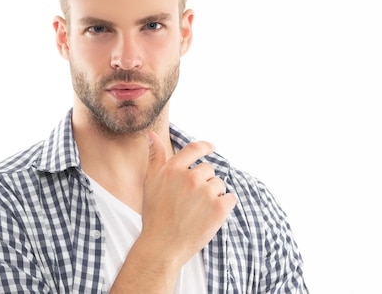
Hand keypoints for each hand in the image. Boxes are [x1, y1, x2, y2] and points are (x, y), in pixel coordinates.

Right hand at [141, 131, 237, 266]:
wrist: (162, 246)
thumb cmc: (154, 215)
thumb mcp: (150, 182)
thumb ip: (155, 156)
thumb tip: (151, 134)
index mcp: (173, 169)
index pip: (194, 149)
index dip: (205, 146)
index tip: (211, 148)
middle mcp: (190, 177)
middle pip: (208, 169)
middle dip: (204, 182)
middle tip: (191, 201)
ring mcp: (206, 193)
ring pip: (219, 184)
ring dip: (213, 195)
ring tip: (198, 211)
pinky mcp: (219, 208)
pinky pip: (230, 198)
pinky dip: (224, 206)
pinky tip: (210, 216)